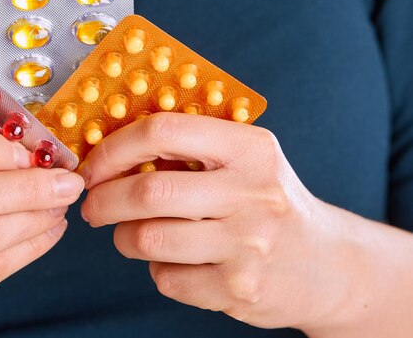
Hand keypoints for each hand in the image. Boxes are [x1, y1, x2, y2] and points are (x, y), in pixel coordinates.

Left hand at [78, 113, 372, 332]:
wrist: (328, 266)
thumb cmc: (269, 203)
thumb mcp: (247, 160)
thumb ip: (191, 147)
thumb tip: (112, 148)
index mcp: (251, 149)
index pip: (163, 132)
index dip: (115, 147)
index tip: (94, 164)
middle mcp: (253, 194)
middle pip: (147, 192)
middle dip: (103, 200)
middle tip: (92, 205)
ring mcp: (248, 245)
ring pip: (148, 239)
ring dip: (124, 237)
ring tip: (130, 233)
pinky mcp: (239, 289)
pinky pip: (167, 279)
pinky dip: (157, 269)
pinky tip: (173, 261)